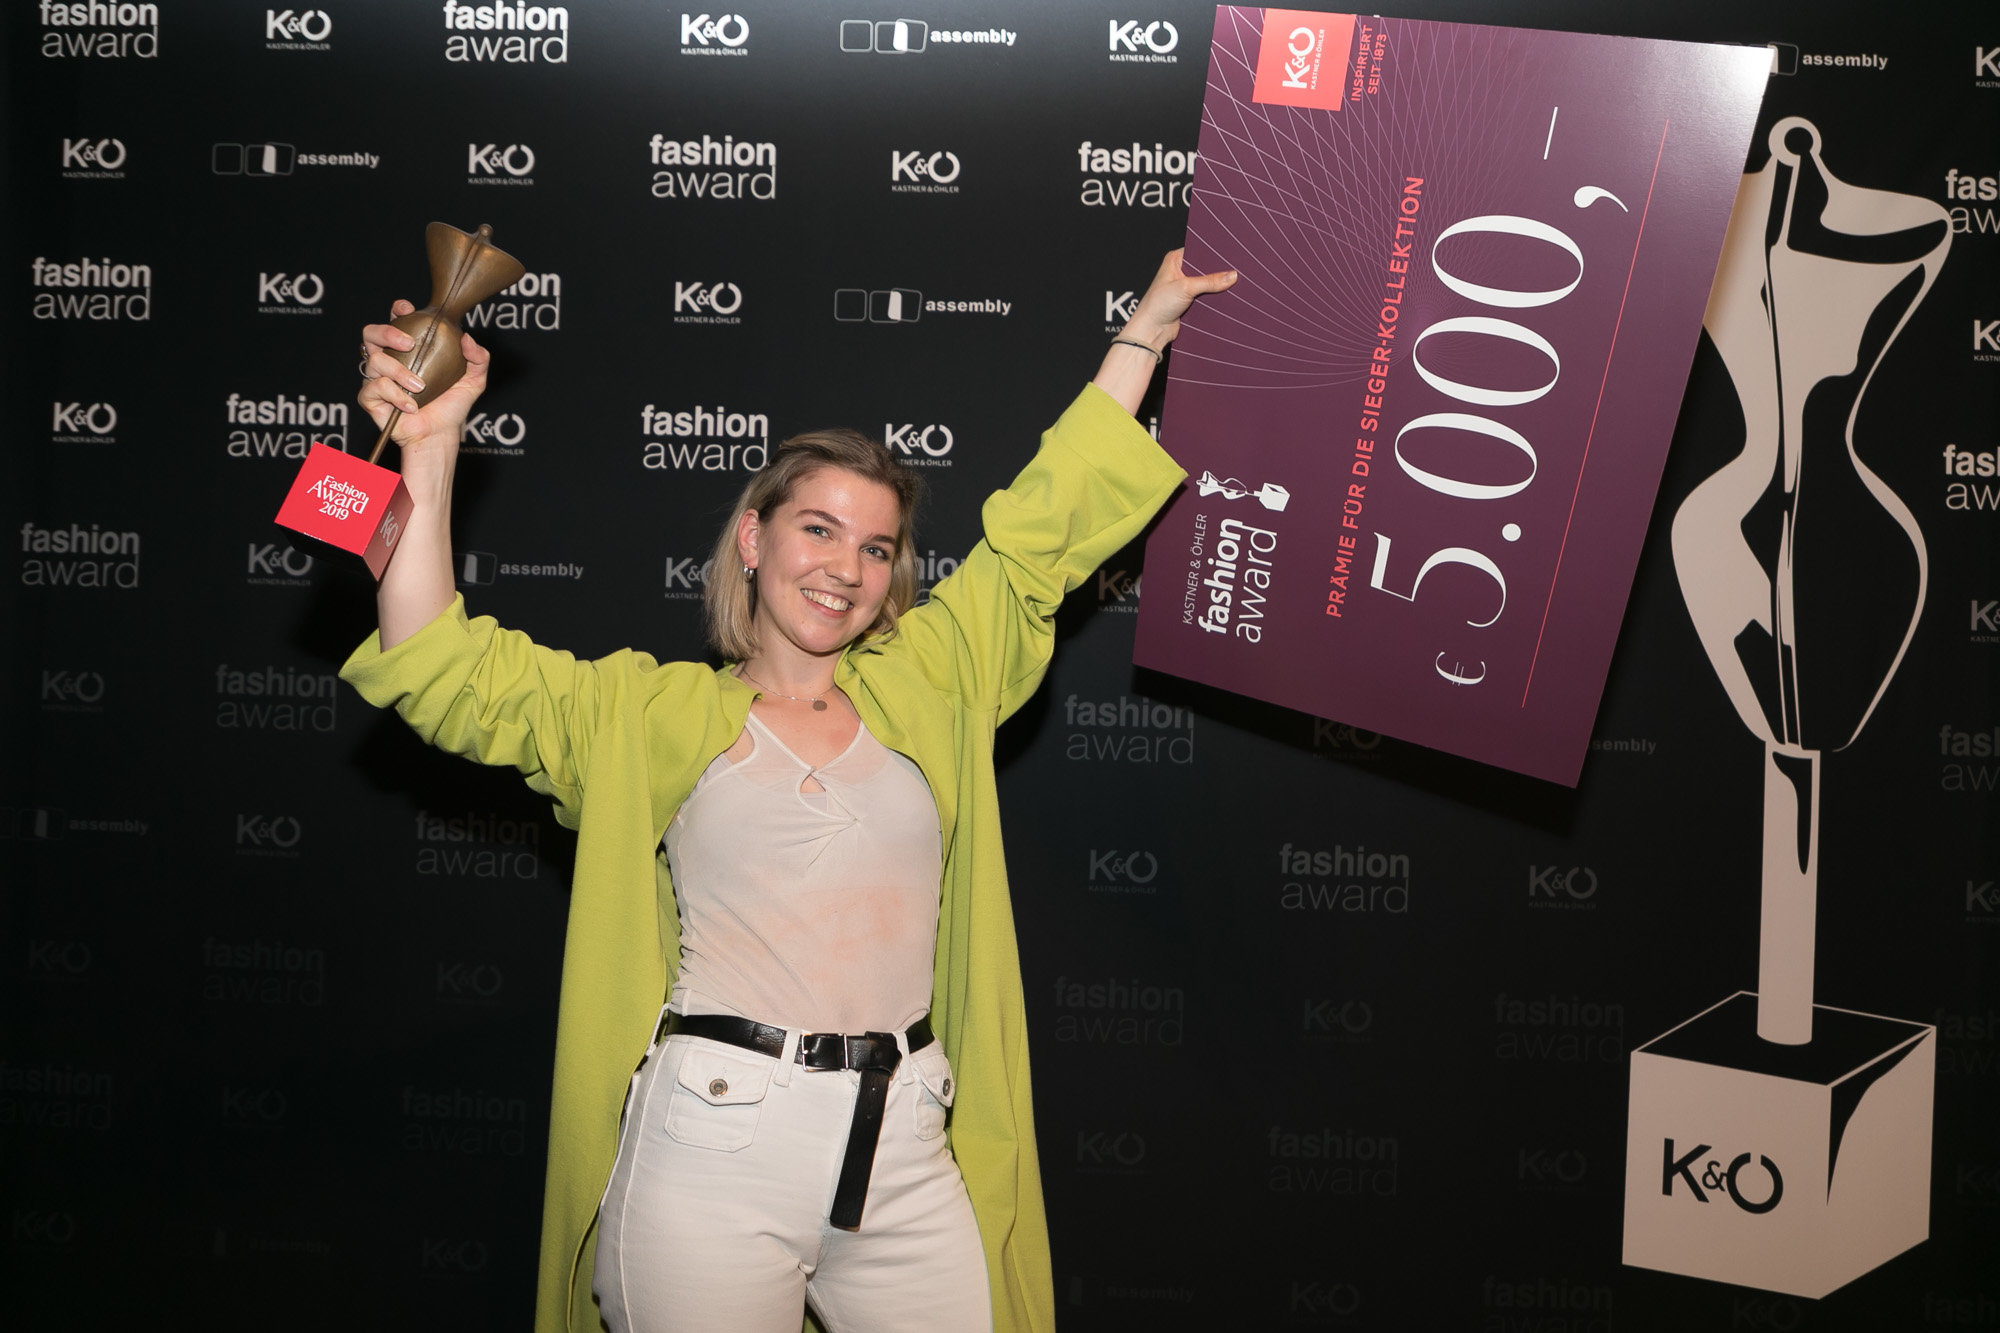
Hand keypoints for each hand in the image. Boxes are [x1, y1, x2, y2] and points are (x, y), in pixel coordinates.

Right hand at [357, 300, 490, 470]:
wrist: (441, 435)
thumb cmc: (451, 406)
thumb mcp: (473, 380)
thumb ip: (478, 358)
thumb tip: (467, 338)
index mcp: (409, 349)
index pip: (396, 321)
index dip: (398, 310)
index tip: (407, 309)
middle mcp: (390, 359)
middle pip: (372, 333)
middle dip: (387, 332)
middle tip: (410, 343)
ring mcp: (377, 378)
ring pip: (374, 360)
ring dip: (399, 372)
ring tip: (419, 388)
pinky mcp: (370, 398)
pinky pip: (374, 388)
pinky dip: (395, 396)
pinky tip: (411, 406)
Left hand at [1116, 248, 1237, 353]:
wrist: (1151, 331)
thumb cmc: (1157, 305)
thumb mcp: (1186, 288)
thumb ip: (1210, 281)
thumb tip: (1232, 275)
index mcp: (1175, 259)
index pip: (1200, 250)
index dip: (1214, 253)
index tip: (1231, 255)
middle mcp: (1180, 271)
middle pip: (1205, 268)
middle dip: (1218, 271)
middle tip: (1236, 270)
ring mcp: (1185, 286)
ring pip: (1207, 283)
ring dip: (1217, 286)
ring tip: (1235, 284)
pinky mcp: (1190, 301)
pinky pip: (1207, 296)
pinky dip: (1214, 297)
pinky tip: (1227, 297)